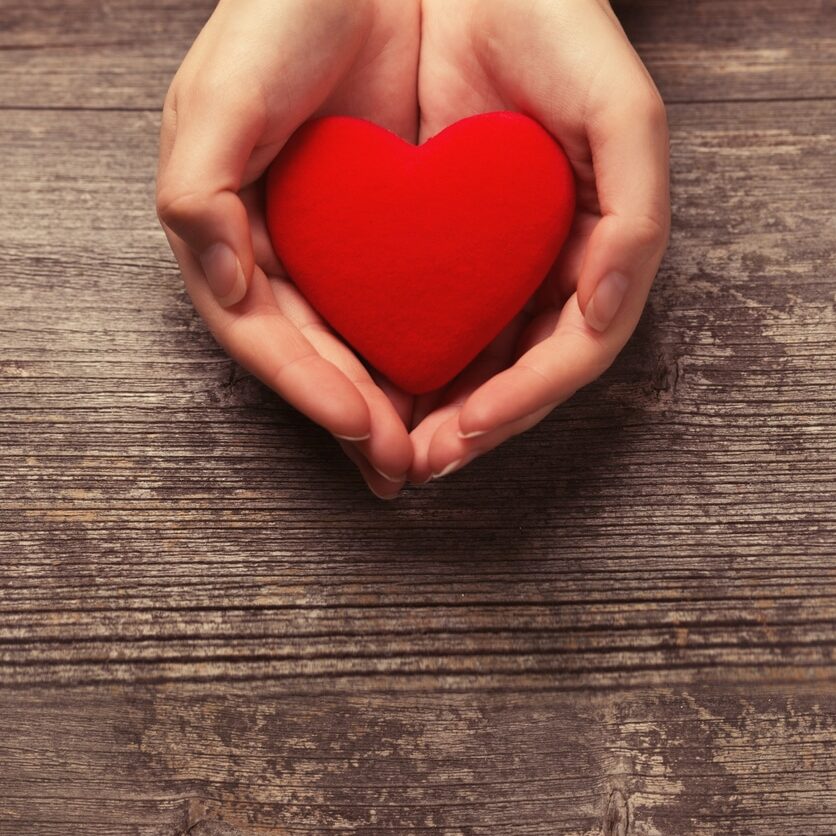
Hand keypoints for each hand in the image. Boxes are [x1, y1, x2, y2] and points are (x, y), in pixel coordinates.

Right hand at [156, 0, 418, 497]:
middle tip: (401, 468)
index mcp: (234, 234)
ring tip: (430, 451)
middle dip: (357, 418)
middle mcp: (287, 252)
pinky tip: (454, 389)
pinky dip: (428, 352)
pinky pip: (410, 305)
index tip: (360, 427)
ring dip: (394, 405)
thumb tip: (224, 284)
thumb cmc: (283, 17)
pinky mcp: (396, 231)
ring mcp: (341, 248)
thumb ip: (198, 193)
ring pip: (364, 347)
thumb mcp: (216, 99)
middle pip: (317, 358)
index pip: (265, 335)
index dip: (308, 387)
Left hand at [407, 0, 669, 481]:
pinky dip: (395, 357)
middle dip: (469, 425)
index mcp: (590, 254)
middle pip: (509, 373)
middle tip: (421, 464)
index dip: (521, 401)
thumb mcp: (622, 120)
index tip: (470, 429)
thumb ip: (635, 222)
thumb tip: (600, 318)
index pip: (565, 354)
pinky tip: (367, 384)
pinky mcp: (430, 243)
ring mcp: (486, 262)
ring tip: (390, 449)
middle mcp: (539, 270)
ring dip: (426, 410)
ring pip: (460, 359)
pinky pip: (413, 315)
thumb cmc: (557, 34)